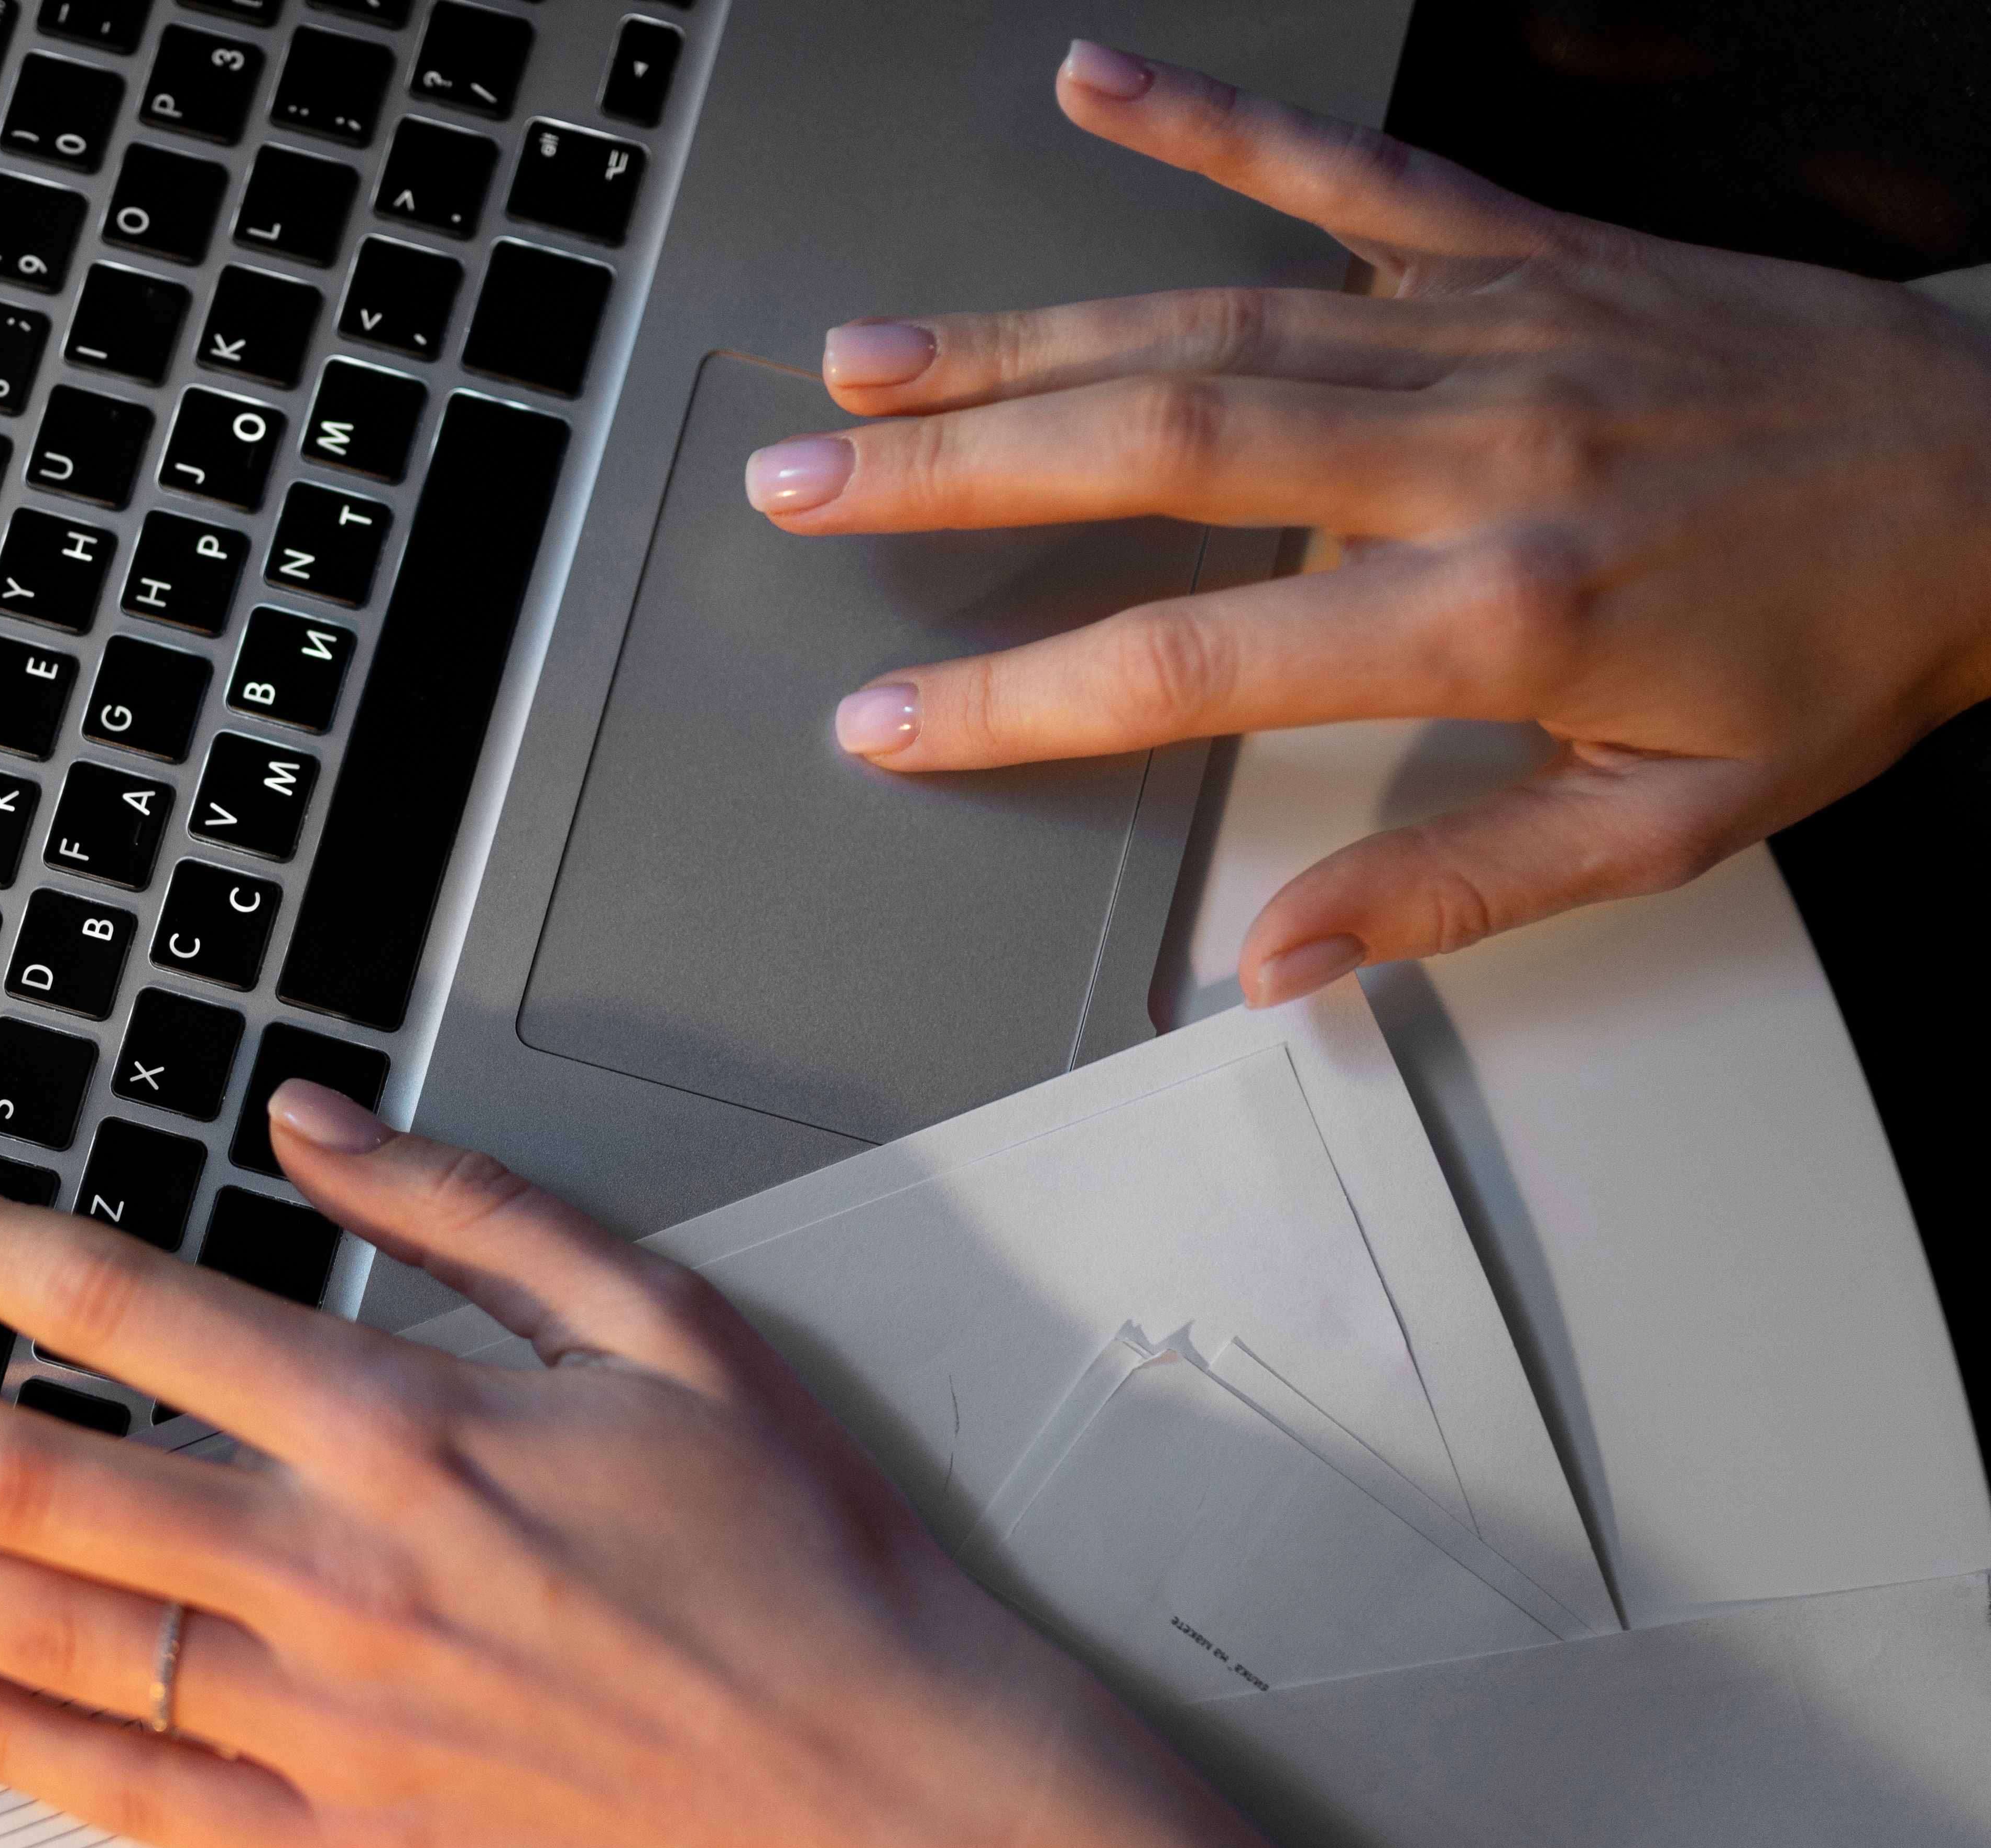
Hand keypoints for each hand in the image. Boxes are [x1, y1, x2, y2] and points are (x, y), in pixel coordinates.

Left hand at [0, 1086, 1582, 1847]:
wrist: (888, 1783)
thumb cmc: (789, 1554)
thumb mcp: (663, 1322)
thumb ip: (470, 1206)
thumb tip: (311, 1116)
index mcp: (408, 1429)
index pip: (124, 1311)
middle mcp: (339, 1576)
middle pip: (30, 1474)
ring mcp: (326, 1726)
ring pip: (42, 1628)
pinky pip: (125, 1788)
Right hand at [746, 40, 1990, 1005]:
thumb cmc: (1851, 644)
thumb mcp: (1680, 823)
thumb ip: (1461, 889)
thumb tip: (1280, 958)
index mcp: (1498, 609)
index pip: (1197, 659)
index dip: (1021, 698)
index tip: (892, 720)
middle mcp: (1470, 449)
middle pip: (1155, 450)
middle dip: (953, 471)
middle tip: (799, 481)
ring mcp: (1486, 327)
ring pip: (1206, 318)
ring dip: (1017, 338)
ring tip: (867, 358)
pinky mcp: (1520, 246)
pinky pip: (1342, 169)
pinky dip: (1210, 119)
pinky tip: (1092, 86)